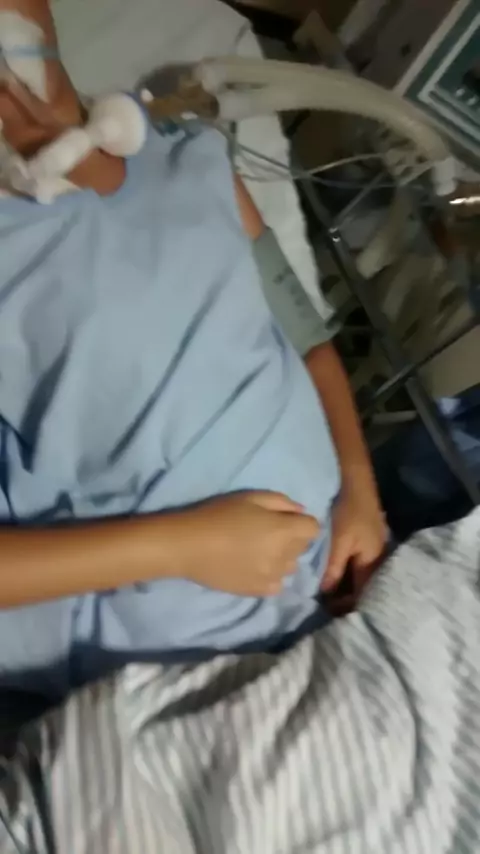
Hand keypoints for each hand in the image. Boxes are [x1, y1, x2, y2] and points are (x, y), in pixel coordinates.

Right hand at [176, 491, 319, 596]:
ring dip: (282, 558)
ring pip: (291, 567)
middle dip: (292, 538)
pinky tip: (254, 567)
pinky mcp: (258, 591)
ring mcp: (272, 576)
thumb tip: (300, 511)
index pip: (313, 528)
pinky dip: (271, 576)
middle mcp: (284, 556)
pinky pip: (277, 584)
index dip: (302, 521)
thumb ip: (281, 502)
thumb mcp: (250, 497)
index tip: (287, 519)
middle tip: (269, 532)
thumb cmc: (219, 515)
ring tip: (260, 551)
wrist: (189, 546)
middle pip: (303, 547)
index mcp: (284, 530)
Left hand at [321, 484, 387, 604]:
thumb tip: (326, 593)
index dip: (346, 606)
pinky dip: (350, 575)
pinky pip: (361, 568)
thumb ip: (334, 567)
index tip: (329, 611)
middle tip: (328, 606)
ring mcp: (376, 553)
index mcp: (373, 564)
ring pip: (363, 579)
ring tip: (331, 595)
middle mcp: (379, 562)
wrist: (357, 486)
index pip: (361, 594)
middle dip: (348, 599)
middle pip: (365, 589)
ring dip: (349, 587)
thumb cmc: (348, 512)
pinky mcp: (370, 546)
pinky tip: (338, 576)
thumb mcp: (339, 541)